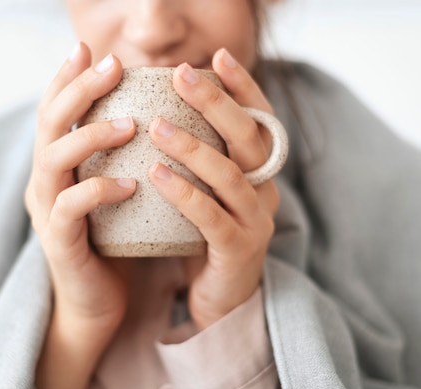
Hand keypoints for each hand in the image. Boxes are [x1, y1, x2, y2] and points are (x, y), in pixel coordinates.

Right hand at [24, 43, 135, 388]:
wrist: (96, 303)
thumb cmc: (113, 242)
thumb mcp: (114, 192)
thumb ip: (120, 158)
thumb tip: (156, 117)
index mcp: (57, 166)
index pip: (54, 111)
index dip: (66, 77)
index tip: (89, 48)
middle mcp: (45, 182)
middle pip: (48, 123)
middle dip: (77, 89)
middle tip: (110, 65)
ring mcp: (47, 211)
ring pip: (53, 159)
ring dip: (90, 135)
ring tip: (129, 123)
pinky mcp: (59, 242)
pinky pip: (72, 209)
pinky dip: (99, 190)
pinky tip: (130, 184)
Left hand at [148, 49, 279, 329]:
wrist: (218, 300)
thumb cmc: (204, 238)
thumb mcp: (206, 192)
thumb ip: (197, 158)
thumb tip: (159, 110)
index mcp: (258, 172)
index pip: (257, 120)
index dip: (241, 87)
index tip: (216, 56)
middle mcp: (264, 190)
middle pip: (248, 138)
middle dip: (217, 102)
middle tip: (182, 74)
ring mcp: (256, 221)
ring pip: (230, 175)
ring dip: (194, 147)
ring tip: (157, 126)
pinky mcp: (238, 250)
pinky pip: (211, 218)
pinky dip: (185, 194)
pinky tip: (156, 173)